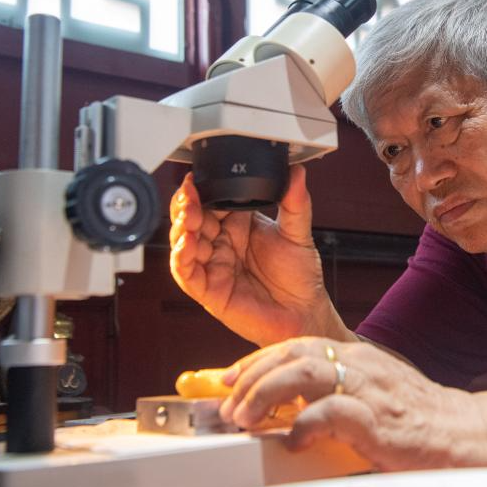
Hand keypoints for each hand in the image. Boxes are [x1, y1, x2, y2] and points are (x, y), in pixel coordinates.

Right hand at [169, 166, 347, 346]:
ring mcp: (214, 266)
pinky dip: (181, 259)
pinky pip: (187, 274)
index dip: (202, 191)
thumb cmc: (299, 277)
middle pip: (192, 220)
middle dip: (187, 206)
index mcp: (238, 225)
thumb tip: (297, 173)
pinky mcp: (210, 291)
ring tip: (189, 217)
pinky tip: (185, 245)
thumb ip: (296, 203)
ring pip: (184, 244)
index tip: (199, 178)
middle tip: (191, 196)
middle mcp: (222, 243)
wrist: (304, 313)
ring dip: (182, 229)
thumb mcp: (298, 234)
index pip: (211, 201)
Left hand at [219, 337, 475, 471]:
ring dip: (267, 393)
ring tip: (247, 418)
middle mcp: (360, 364)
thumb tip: (287, 405)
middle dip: (253, 376)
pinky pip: (332, 414)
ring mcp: (370, 390)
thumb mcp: (371, 392)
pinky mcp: (379, 420)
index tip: (229, 377)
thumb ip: (334, 391)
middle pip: (294, 353)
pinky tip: (292, 441)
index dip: (257, 359)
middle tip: (230, 404)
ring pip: (305, 374)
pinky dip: (304, 425)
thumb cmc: (416, 417)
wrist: (463, 433)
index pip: (297, 345)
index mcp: (357, 356)